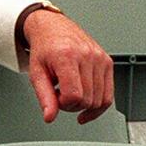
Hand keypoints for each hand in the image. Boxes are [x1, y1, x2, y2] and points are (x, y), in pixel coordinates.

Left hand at [22, 9, 113, 123]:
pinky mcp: (108, 62)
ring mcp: (100, 58)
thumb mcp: (36, 73)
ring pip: (100, 100)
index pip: (74, 95)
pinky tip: (87, 106)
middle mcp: (87, 56)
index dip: (63, 104)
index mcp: (67, 56)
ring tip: (70, 92)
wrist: (52, 28)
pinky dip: (99, 105)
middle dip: (72, 105)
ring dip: (84, 104)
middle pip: (88, 100)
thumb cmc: (43, 49)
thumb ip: (44, 97)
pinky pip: (109, 94)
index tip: (55, 98)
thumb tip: (49, 117)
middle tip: (60, 95)